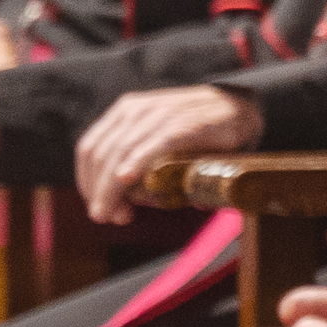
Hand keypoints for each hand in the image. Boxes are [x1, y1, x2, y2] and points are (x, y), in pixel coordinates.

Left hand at [75, 86, 260, 223]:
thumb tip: (124, 204)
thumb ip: (139, 163)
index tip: (99, 206)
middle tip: (109, 217)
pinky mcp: (184, 124)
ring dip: (114, 188)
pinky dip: (137, 162)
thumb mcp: (160, 139)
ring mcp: (159, 114)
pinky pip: (154, 144)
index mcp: (125, 112)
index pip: (89, 148)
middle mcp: (136, 110)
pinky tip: (128, 180)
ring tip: (119, 214)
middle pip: (101, 154)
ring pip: (121, 153)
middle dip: (99, 191)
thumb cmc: (197, 132)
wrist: (240, 109)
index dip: (87, 182)